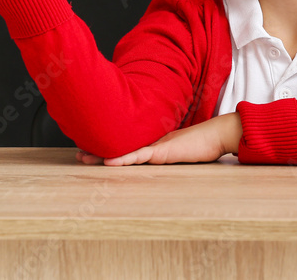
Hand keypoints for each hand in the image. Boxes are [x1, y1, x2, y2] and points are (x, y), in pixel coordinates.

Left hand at [75, 113, 243, 165]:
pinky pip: (139, 156)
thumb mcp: (181, 149)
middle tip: (78, 153)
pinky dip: (123, 159)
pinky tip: (109, 162)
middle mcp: (151, 141)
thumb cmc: (203, 143)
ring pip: (124, 150)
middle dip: (98, 149)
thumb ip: (168, 151)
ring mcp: (156, 145)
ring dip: (103, 155)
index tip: (91, 148)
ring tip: (84, 157)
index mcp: (154, 141)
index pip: (127, 144)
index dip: (109, 146)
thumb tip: (158, 155)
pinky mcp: (163, 151)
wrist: (218, 134)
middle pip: (120, 145)